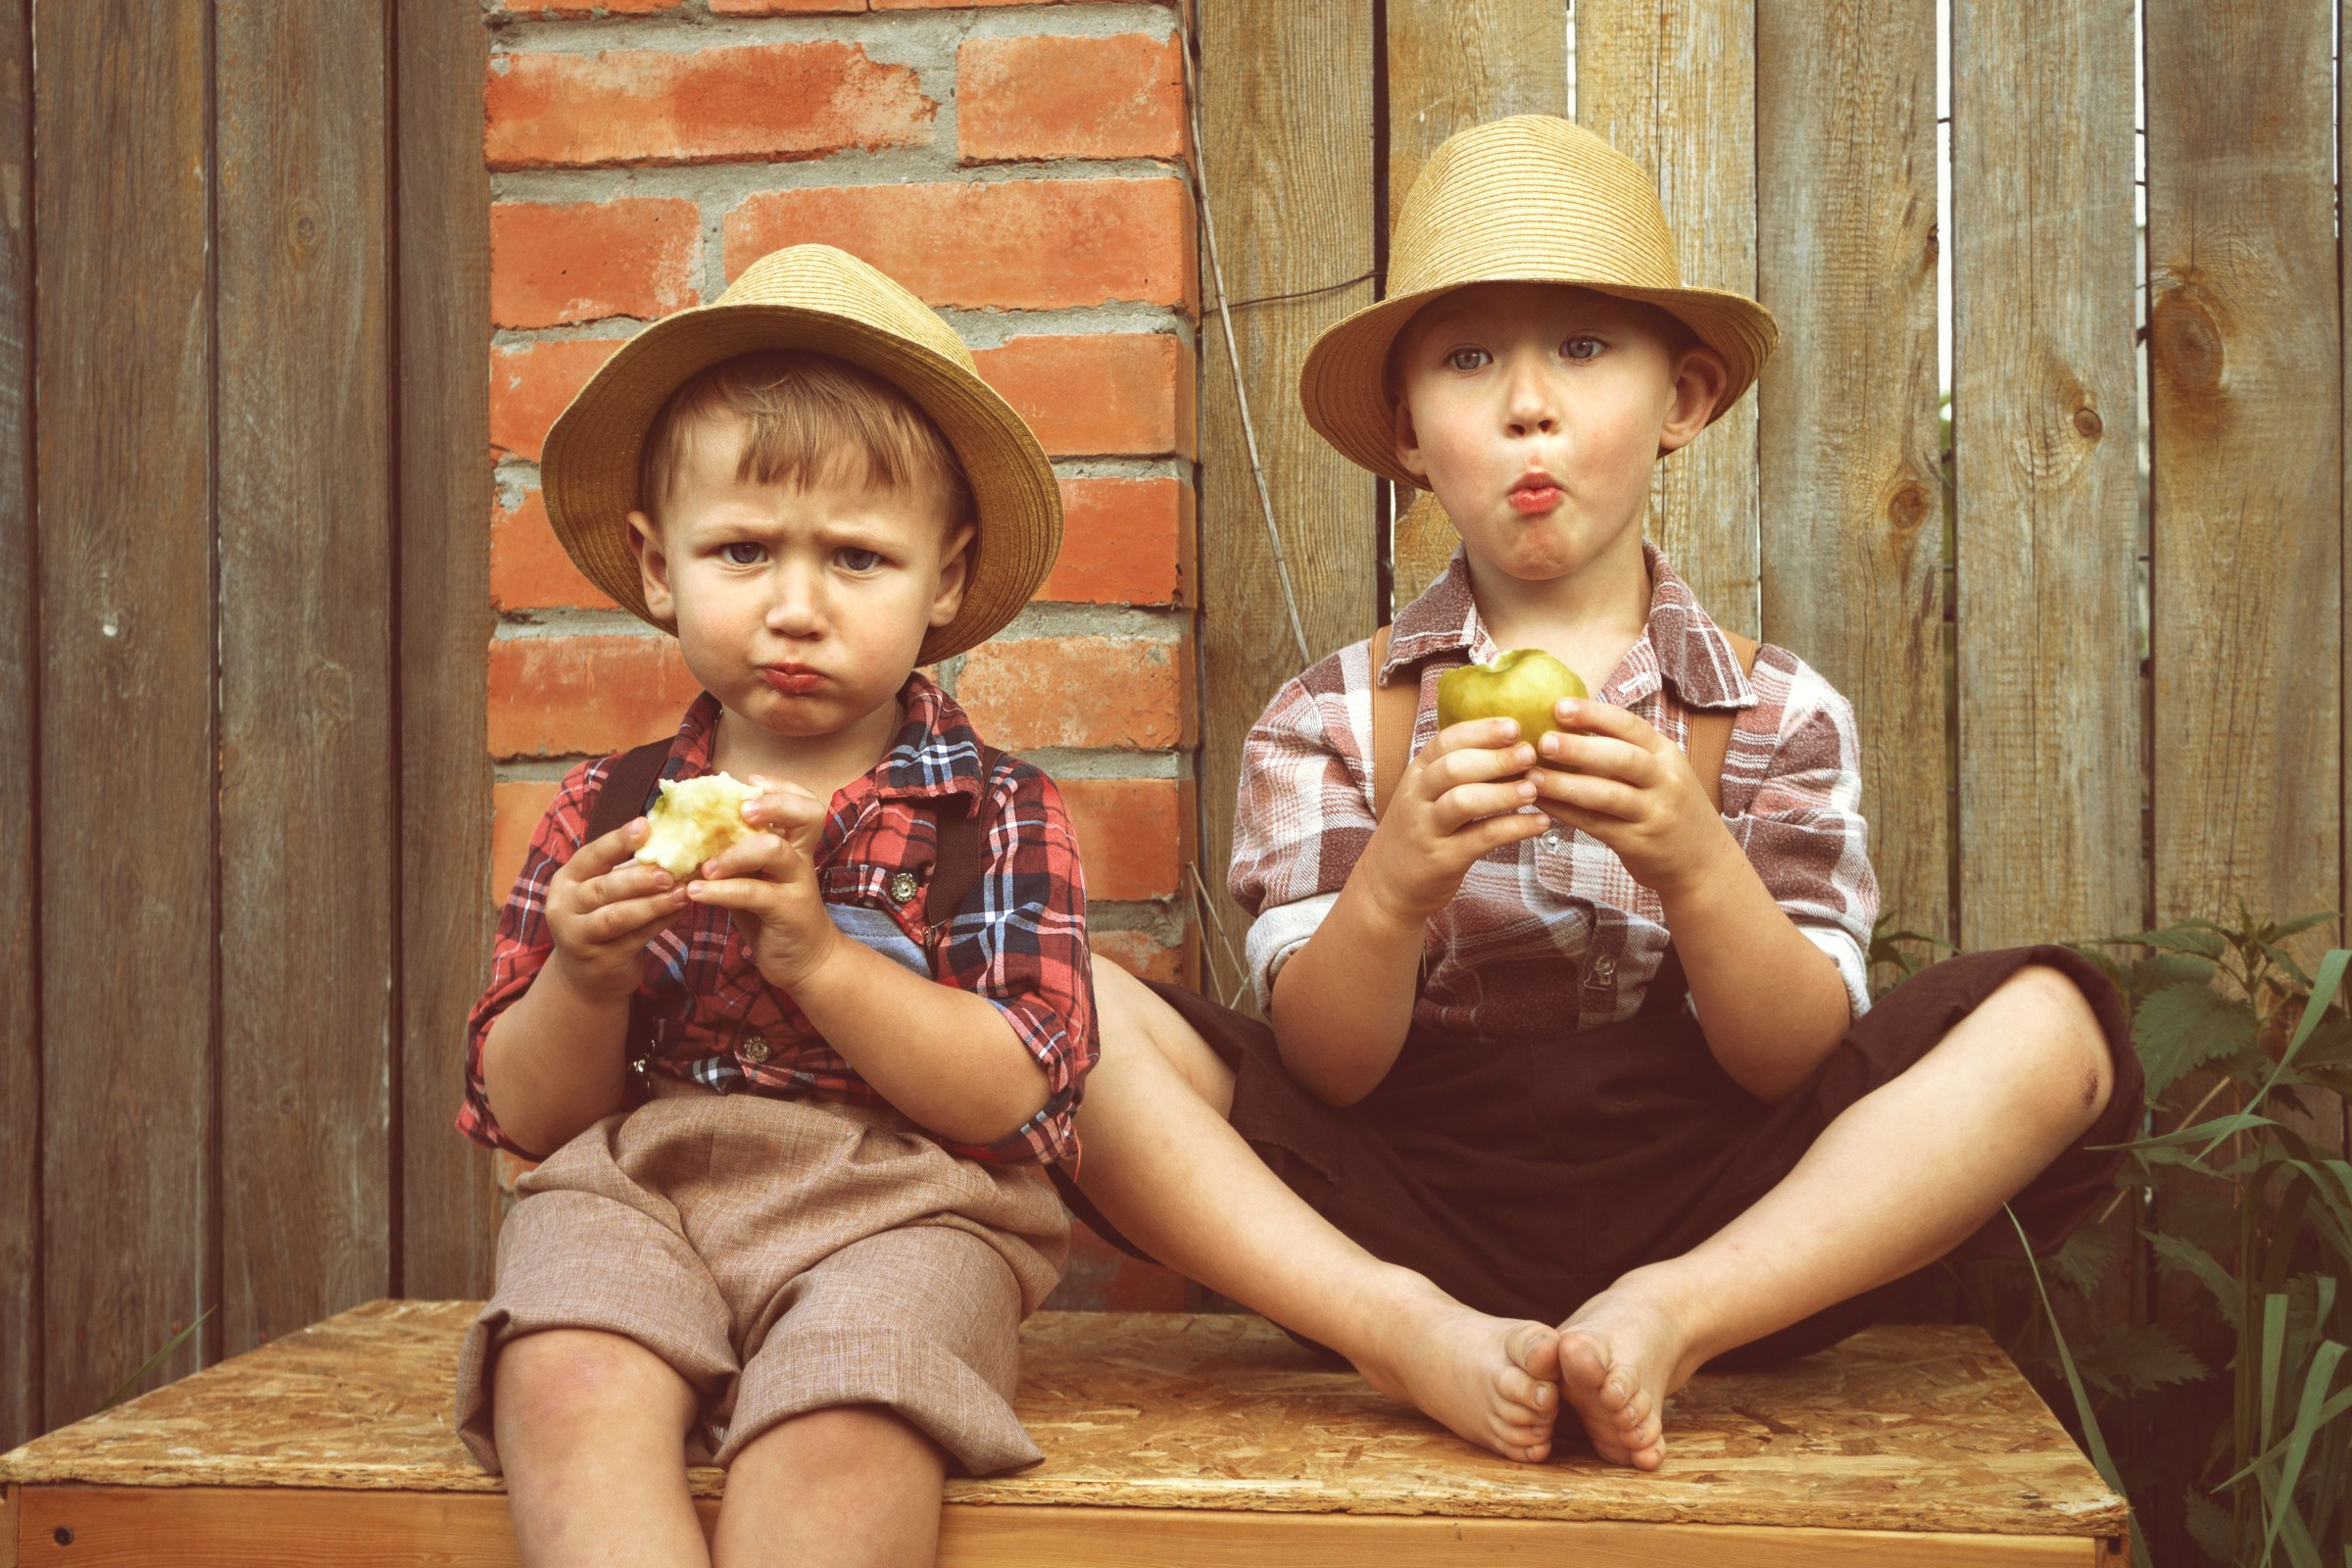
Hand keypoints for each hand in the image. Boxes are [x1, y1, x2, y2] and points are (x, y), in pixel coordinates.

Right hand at [543, 817, 691, 1003]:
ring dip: (652, 904)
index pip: (591, 856)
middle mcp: (565, 907)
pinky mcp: (600, 961)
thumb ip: (627, 868)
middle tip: (670, 871)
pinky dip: (660, 923)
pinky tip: (680, 910)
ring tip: (681, 893)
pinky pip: (634, 938)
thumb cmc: (601, 918)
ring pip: (617, 917)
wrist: (586, 975)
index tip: (644, 825)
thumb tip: (670, 838)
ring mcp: (579, 937)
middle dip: (638, 878)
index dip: (617, 841)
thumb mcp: (603, 891)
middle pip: (603, 888)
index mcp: (567, 881)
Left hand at [684, 777, 838, 992]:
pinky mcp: (788, 912)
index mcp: (794, 846)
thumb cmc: (772, 915)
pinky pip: (755, 894)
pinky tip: (695, 894)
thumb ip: (736, 854)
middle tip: (740, 811)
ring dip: (735, 852)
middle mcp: (801, 859)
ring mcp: (798, 885)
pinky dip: (721, 891)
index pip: (804, 803)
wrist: (804, 962)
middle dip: (773, 804)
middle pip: (807, 815)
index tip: (749, 782)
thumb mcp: (756, 878)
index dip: (781, 787)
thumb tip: (690, 830)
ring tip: (705, 865)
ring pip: (775, 851)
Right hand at [1357, 715, 1551, 925]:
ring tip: (1534, 790)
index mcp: (1417, 773)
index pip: (1446, 741)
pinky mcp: (1443, 859)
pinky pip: (1482, 838)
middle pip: (1454, 768)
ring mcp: (1427, 828)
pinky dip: (1514, 828)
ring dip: (1503, 793)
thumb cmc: (1420, 830)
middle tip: (1530, 755)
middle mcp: (1418, 797)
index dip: (1481, 731)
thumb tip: (1512, 744)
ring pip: (1464, 801)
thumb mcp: (1427, 793)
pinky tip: (1540, 823)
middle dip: (1496, 758)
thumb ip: (1458, 769)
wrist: (1387, 884)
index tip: (1515, 726)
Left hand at [1528, 698, 1735, 897]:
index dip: (1594, 714)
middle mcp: (1665, 780)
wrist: (1703, 862)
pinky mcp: (1638, 843)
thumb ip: (1625, 751)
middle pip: (1621, 758)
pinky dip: (1565, 812)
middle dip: (1579, 748)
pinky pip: (1596, 824)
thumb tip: (1566, 723)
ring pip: (1606, 795)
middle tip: (1543, 741)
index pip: (1630, 726)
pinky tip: (1541, 803)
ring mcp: (1653, 813)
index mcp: (1667, 754)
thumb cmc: (1669, 807)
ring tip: (1532, 777)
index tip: (1559, 706)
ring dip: (1566, 785)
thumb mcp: (1661, 771)